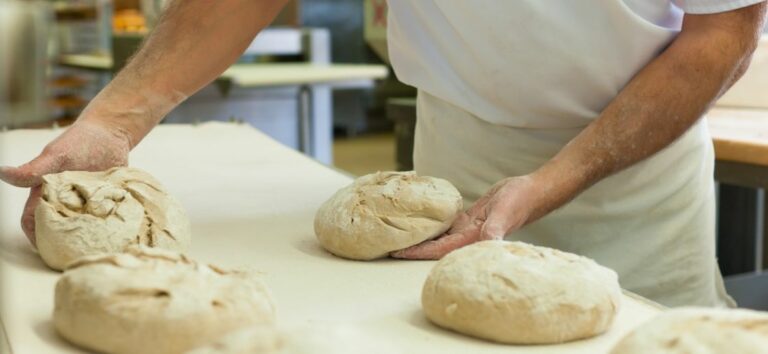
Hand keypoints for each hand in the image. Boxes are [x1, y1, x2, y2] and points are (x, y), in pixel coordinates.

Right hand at [0, 119, 130, 243]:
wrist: (111, 133)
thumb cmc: (79, 141)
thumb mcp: (57, 156)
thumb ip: (33, 170)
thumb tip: (2, 173)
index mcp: (47, 193)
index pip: (34, 221)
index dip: (36, 237)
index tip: (51, 250)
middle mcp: (65, 202)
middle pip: (58, 230)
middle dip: (64, 243)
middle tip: (78, 254)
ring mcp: (87, 203)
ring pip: (83, 228)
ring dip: (87, 237)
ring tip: (98, 248)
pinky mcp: (107, 203)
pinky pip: (106, 219)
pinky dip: (110, 227)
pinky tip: (117, 236)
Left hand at [391, 175, 542, 259]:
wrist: (532, 191)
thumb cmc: (520, 201)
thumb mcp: (504, 213)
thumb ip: (495, 229)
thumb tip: (488, 243)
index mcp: (473, 239)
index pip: (439, 250)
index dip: (418, 252)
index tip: (397, 253)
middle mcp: (468, 237)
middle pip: (434, 246)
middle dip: (413, 248)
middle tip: (388, 246)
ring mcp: (469, 228)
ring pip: (439, 235)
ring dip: (422, 237)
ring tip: (399, 235)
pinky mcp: (471, 218)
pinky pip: (448, 223)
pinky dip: (433, 222)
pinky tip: (421, 220)